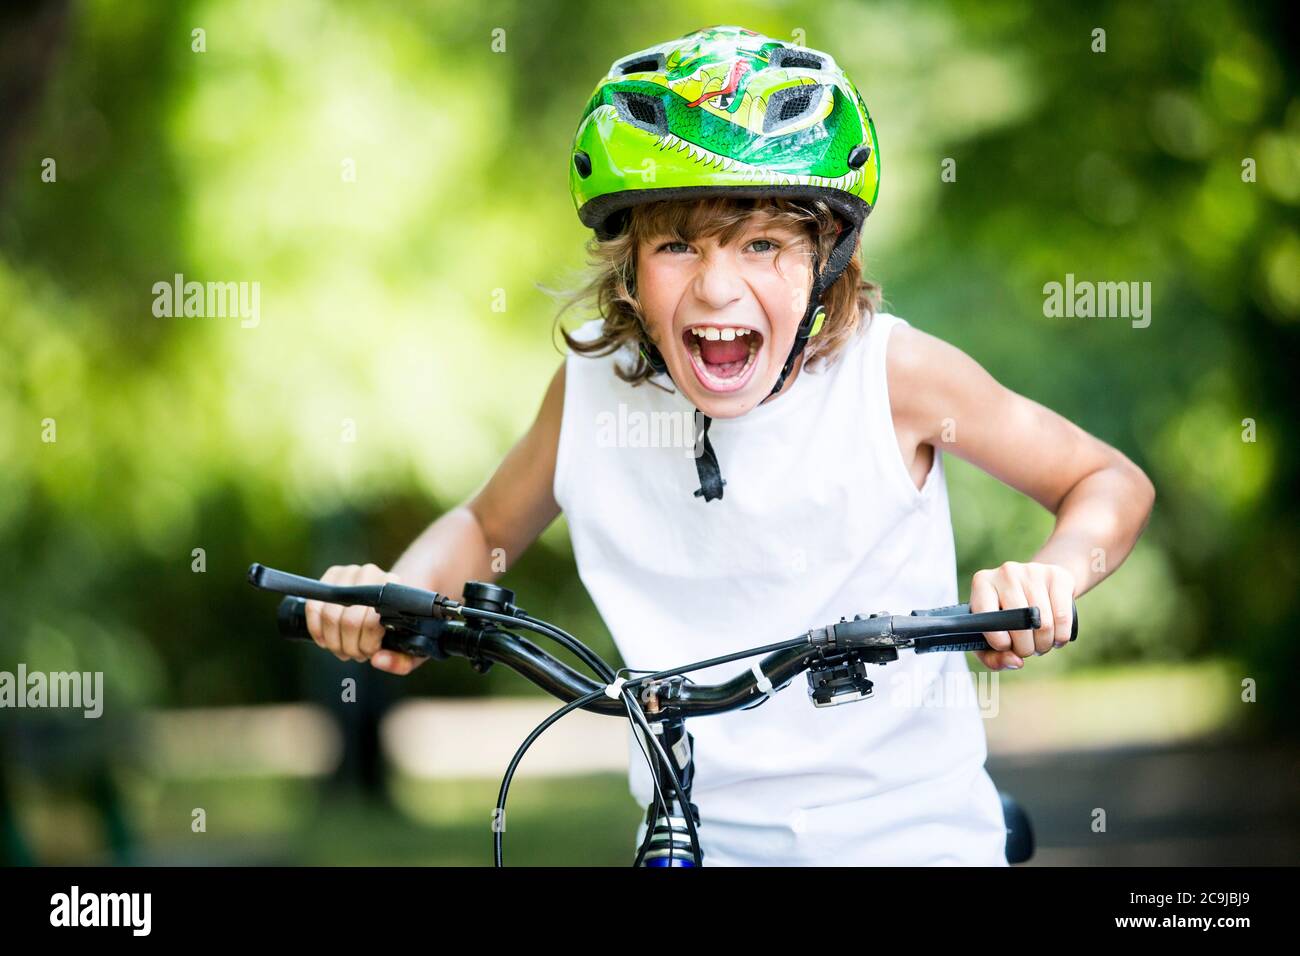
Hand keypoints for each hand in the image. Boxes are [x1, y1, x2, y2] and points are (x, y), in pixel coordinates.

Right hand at [304, 564, 426, 672]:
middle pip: (349, 621)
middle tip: (355, 654)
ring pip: (329, 616)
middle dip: (349, 647)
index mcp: (395, 589)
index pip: (372, 623)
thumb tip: (376, 661)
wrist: (390, 598)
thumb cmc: (400, 626)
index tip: (370, 653)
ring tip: (343, 649)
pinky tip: (325, 641)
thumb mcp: (409, 646)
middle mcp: (371, 574)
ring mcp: (349, 572)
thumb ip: (401, 660)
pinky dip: (316, 629)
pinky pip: (313, 606)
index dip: (367, 645)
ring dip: (333, 642)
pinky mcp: (331, 575)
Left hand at [969, 561, 1075, 670]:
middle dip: (1025, 648)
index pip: (986, 614)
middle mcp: (1005, 572)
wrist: (1038, 586)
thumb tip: (1016, 661)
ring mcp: (1032, 571)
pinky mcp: (1056, 576)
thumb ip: (993, 657)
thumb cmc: (1008, 616)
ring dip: (1044, 644)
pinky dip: (1061, 636)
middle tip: (1027, 650)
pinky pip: (1062, 617)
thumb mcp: (991, 636)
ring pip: (1044, 623)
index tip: (1006, 647)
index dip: (997, 639)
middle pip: (1019, 622)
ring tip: (1040, 645)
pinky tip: (1057, 638)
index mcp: (982, 583)